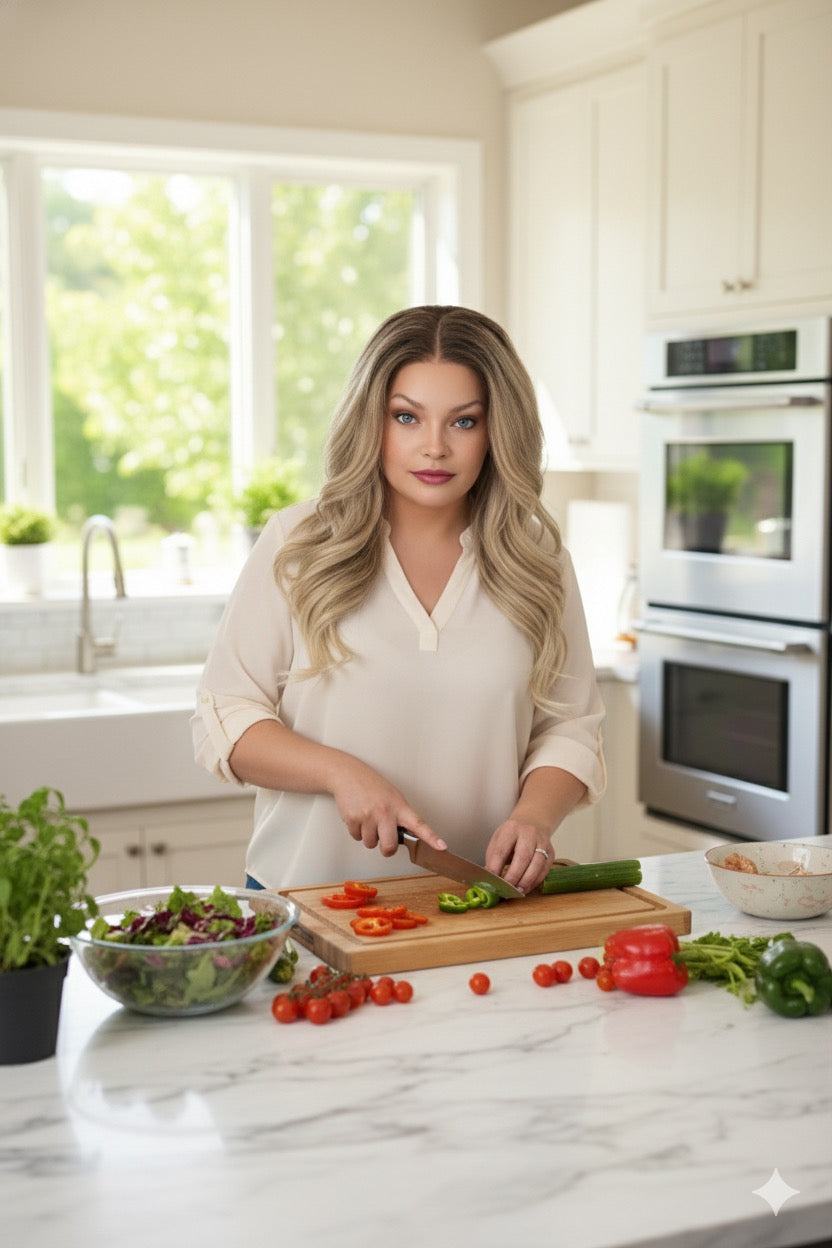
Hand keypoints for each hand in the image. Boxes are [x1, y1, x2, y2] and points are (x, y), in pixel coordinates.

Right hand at [331, 757, 445, 856]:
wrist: (348, 775)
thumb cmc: (372, 785)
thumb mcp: (393, 796)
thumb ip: (400, 816)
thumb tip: (403, 837)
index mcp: (399, 806)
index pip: (419, 824)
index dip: (431, 837)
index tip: (441, 846)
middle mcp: (384, 812)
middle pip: (389, 846)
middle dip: (386, 848)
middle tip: (384, 839)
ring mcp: (368, 816)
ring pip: (370, 843)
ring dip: (368, 837)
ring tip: (368, 819)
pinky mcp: (352, 819)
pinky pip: (356, 837)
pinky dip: (356, 831)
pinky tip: (358, 817)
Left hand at [485, 817, 552, 893]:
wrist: (532, 823)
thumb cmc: (511, 836)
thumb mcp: (498, 840)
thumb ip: (493, 858)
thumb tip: (490, 878)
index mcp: (511, 829)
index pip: (502, 849)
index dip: (496, 866)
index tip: (492, 880)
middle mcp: (529, 833)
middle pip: (523, 856)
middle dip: (514, 876)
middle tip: (506, 889)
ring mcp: (542, 842)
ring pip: (537, 864)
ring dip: (526, 881)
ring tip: (517, 891)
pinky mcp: (551, 853)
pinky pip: (544, 870)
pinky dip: (535, 881)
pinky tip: (526, 888)